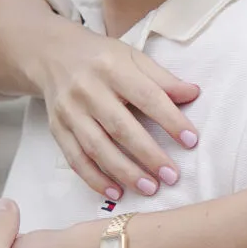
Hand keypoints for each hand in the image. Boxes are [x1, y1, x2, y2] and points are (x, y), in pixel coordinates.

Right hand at [35, 24, 202, 203]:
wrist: (52, 55)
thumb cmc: (102, 58)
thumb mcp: (133, 56)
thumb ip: (162, 78)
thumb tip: (193, 94)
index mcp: (112, 67)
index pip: (146, 96)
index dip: (170, 120)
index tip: (190, 140)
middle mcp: (87, 89)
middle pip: (120, 127)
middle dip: (148, 155)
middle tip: (171, 176)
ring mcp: (69, 111)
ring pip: (97, 147)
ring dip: (124, 172)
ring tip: (150, 188)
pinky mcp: (57, 128)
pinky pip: (75, 159)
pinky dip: (95, 178)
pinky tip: (115, 192)